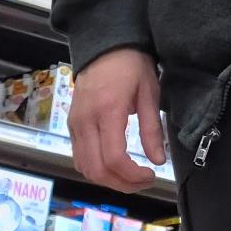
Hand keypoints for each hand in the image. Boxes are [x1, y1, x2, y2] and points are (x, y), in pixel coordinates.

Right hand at [69, 48, 165, 191]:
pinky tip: (114, 165)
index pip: (114, 159)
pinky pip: (80, 158)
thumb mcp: (149, 94)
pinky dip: (96, 169)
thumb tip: (158, 160)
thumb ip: (152, 130)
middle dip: (122, 184)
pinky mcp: (72, 126)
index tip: (150, 174)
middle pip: (97, 170)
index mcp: (108, 112)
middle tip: (143, 181)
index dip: (132, 175)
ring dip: (108, 180)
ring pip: (85, 169)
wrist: (103, 46)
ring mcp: (76, 125)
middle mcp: (86, 122)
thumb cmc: (130, 65)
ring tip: (130, 176)